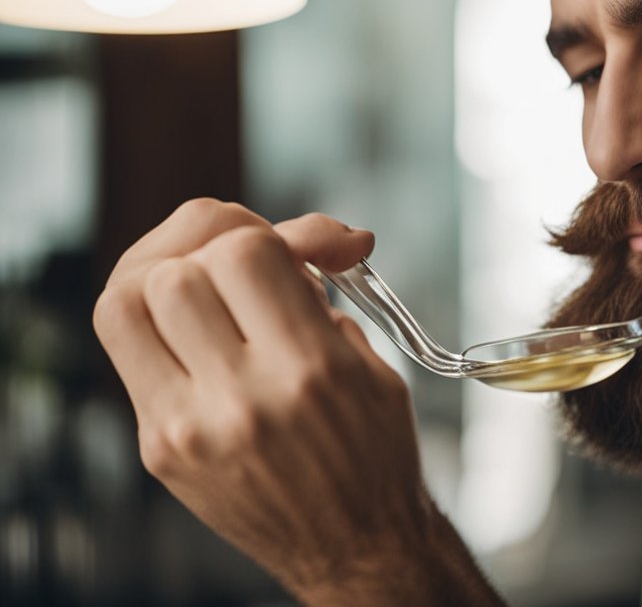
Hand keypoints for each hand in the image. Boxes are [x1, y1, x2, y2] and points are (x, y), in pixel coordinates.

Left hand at [93, 199, 501, 604]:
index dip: (269, 231)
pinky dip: (159, 322)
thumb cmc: (374, 460)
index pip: (247, 251)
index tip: (299, 248)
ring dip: (168, 273)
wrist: (356, 550)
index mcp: (311, 371)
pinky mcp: (160, 450)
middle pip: (178, 269)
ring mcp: (188, 428)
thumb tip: (293, 242)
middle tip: (249, 257)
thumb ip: (324, 299)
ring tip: (207, 280)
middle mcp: (242, 398)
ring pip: (126, 302)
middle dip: (214, 244)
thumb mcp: (373, 367)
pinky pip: (130, 354)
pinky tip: (198, 327)